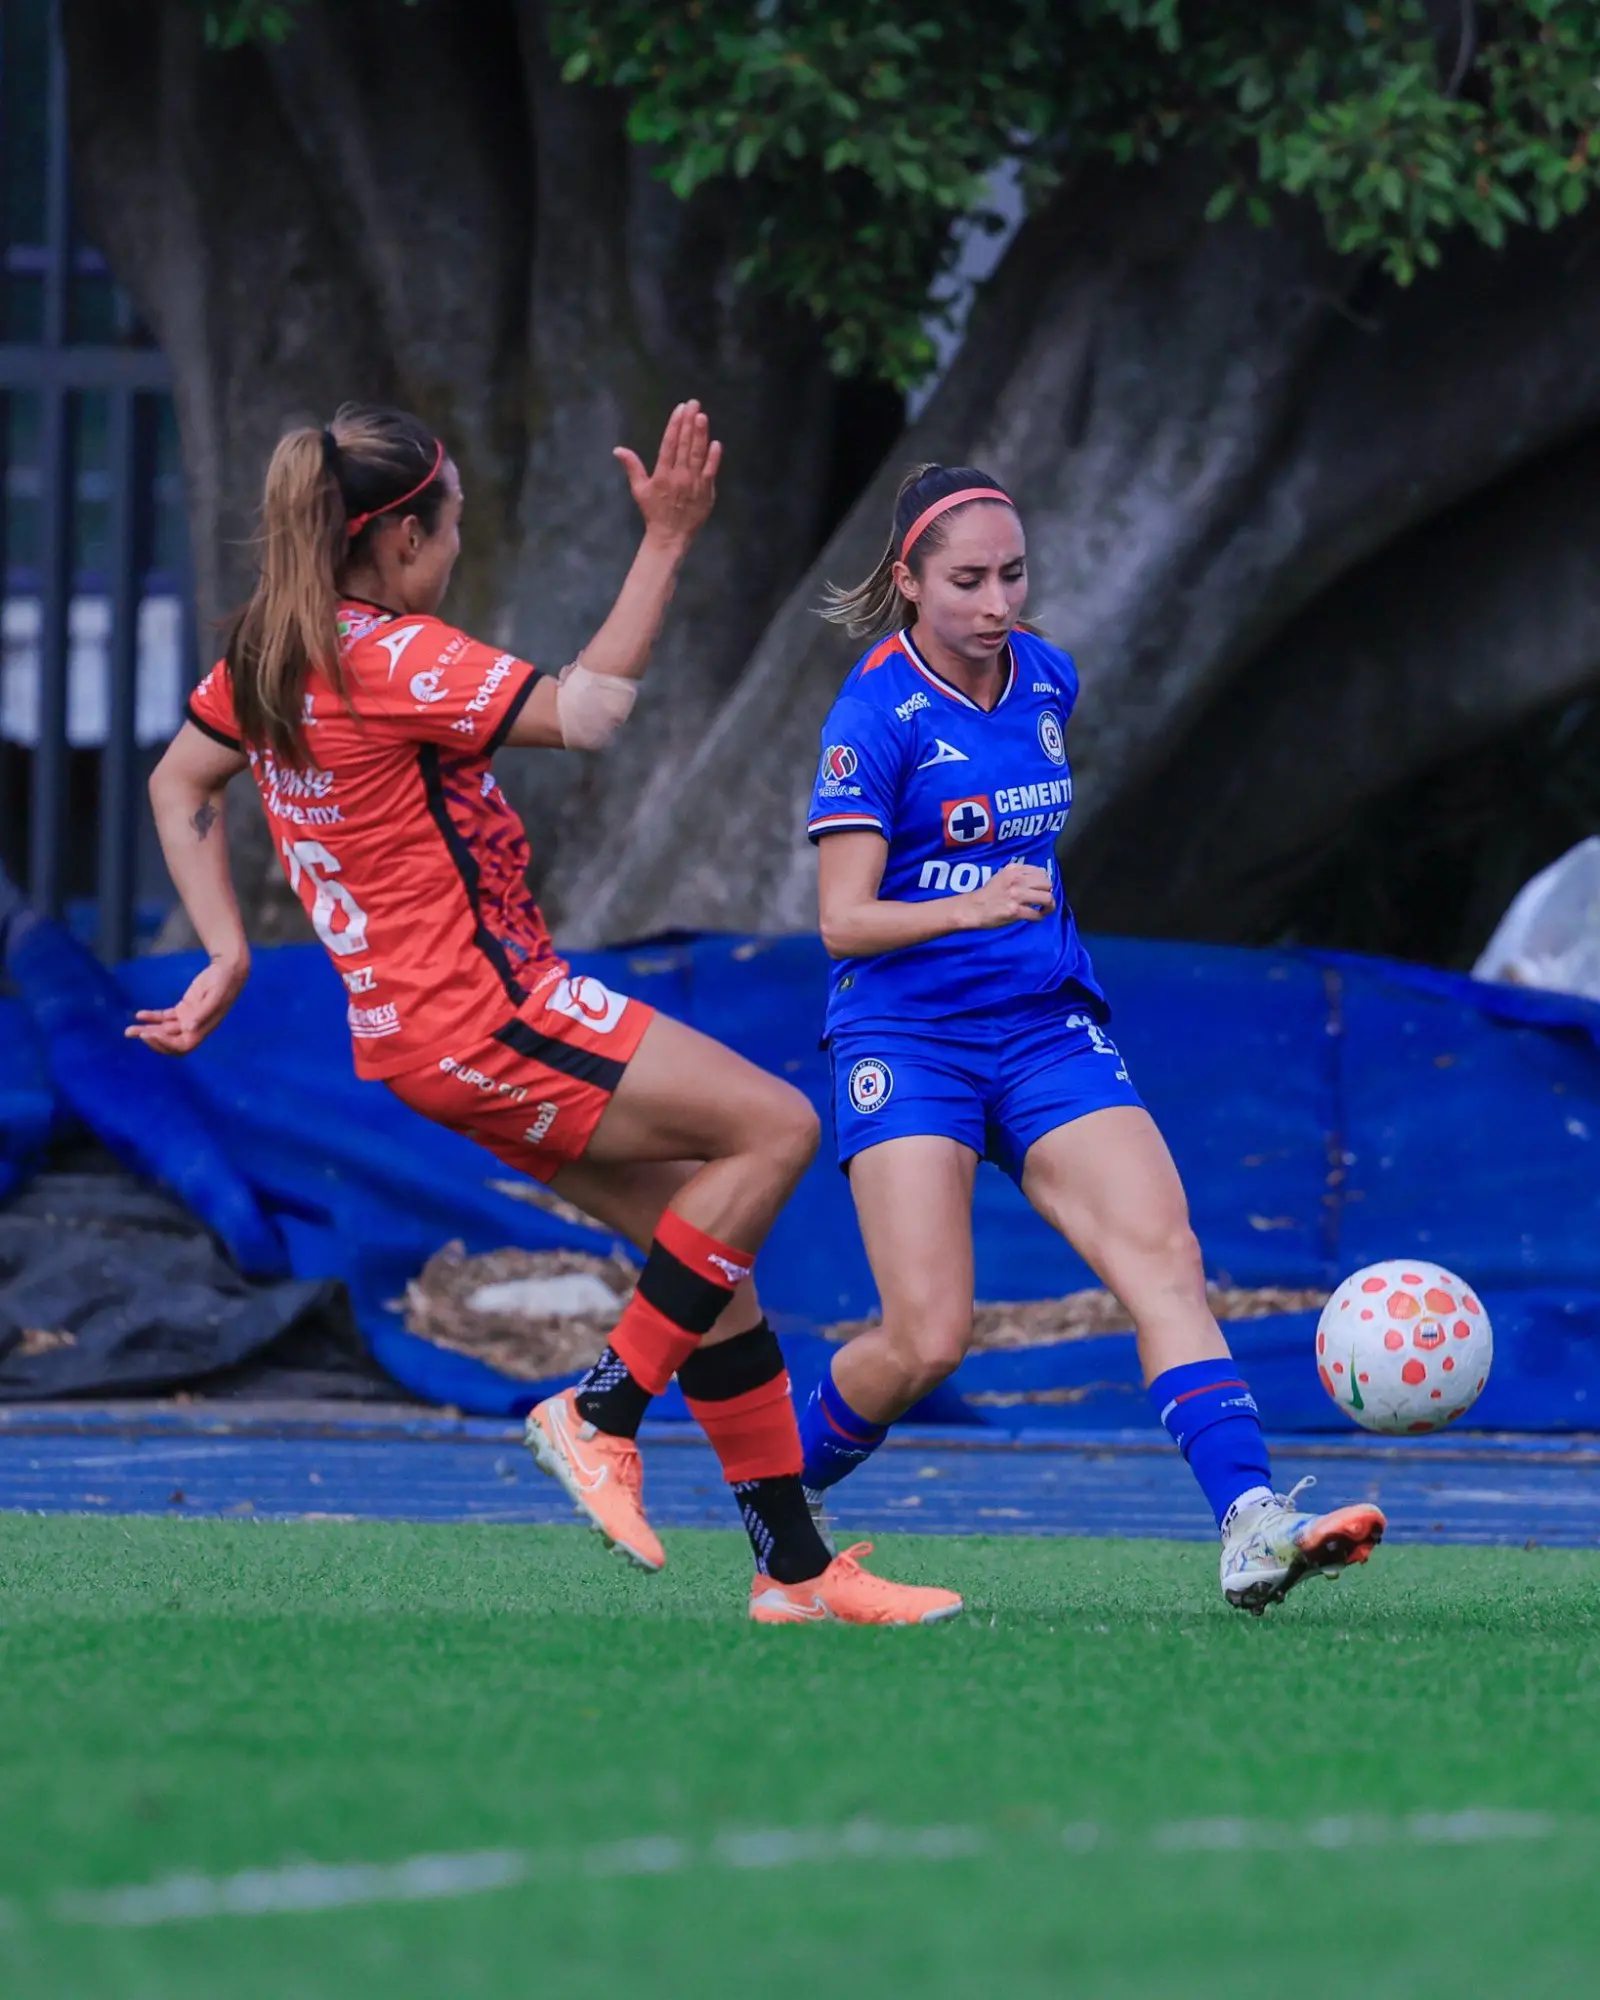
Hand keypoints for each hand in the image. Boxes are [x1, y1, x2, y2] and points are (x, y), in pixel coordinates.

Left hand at [124, 953, 248, 1055]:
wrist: (228, 969)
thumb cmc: (224, 983)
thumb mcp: (216, 996)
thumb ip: (203, 1013)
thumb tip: (188, 1029)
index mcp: (203, 1029)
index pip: (182, 1046)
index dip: (165, 1044)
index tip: (150, 1034)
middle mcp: (194, 1027)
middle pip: (169, 1042)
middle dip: (151, 1040)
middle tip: (133, 1032)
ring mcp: (188, 1019)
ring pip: (164, 1030)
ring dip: (147, 1030)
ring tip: (128, 1031)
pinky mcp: (184, 1009)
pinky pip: (165, 1017)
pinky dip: (152, 1017)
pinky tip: (139, 1014)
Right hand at [614, 400, 721, 546]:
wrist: (671, 536)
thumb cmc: (654, 512)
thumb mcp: (639, 490)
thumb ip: (632, 467)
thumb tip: (618, 449)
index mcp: (662, 474)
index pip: (669, 443)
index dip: (675, 424)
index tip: (680, 408)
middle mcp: (678, 476)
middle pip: (685, 444)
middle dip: (689, 422)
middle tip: (694, 403)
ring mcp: (694, 484)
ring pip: (698, 454)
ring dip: (701, 434)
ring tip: (702, 416)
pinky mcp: (706, 492)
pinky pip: (711, 472)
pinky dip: (714, 458)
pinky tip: (715, 442)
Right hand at [959, 861, 1055, 928]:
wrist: (973, 908)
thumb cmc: (988, 894)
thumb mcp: (1003, 876)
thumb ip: (1019, 875)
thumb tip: (1039, 882)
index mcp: (1014, 870)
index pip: (1042, 872)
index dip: (1044, 882)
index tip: (1040, 890)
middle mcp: (1017, 880)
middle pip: (1047, 884)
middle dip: (1048, 893)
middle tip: (1043, 901)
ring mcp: (1016, 896)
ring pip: (1046, 898)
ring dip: (1049, 906)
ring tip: (1043, 910)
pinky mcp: (1015, 911)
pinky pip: (1036, 914)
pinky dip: (1039, 917)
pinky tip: (1034, 917)